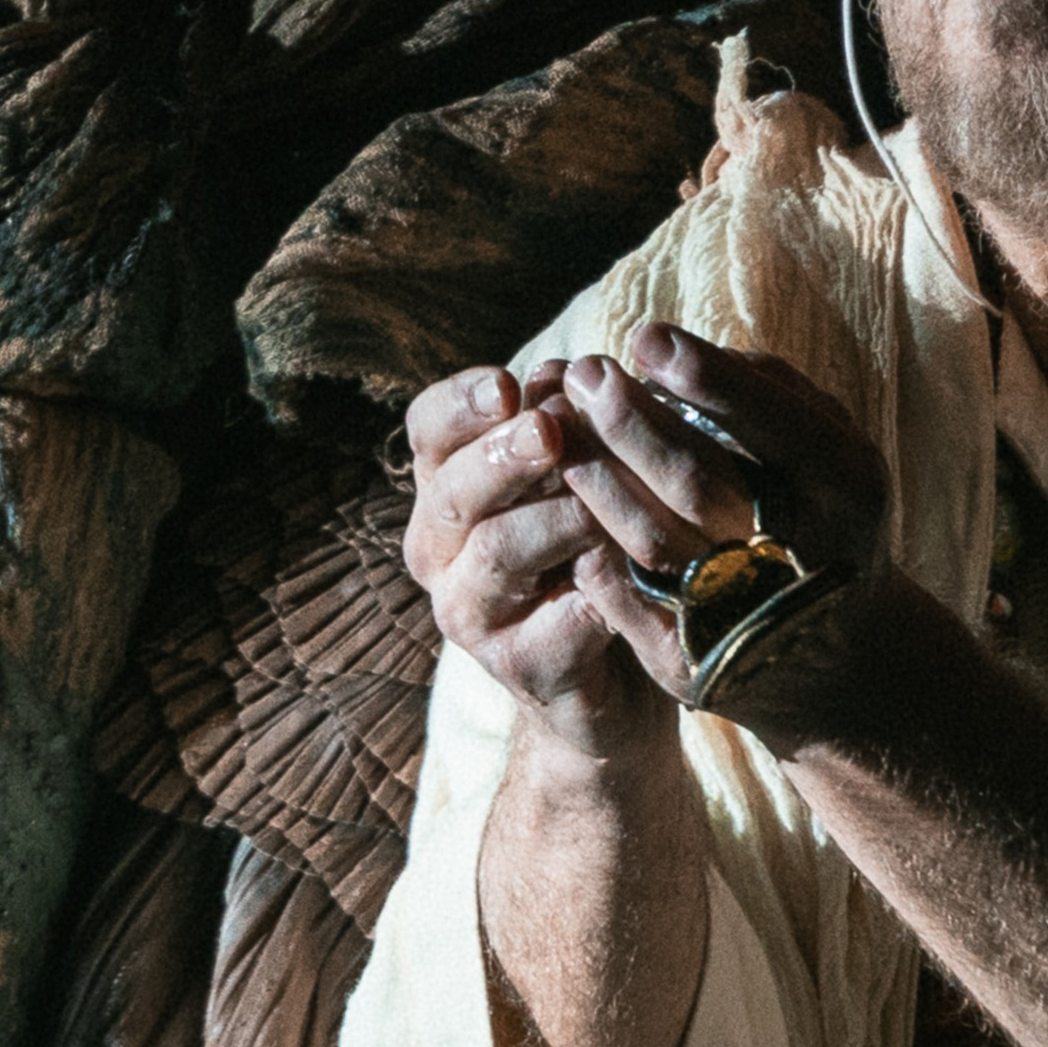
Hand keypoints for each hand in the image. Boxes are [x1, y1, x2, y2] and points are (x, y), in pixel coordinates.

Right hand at [402, 359, 669, 754]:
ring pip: (496, 553)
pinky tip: (619, 584)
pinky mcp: (514, 667)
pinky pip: (546, 632)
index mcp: (446, 486)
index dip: (461, 403)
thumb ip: (562, 427)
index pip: (428, 428)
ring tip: (602, 510)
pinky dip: (586, 604)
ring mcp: (469, 611)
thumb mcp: (574, 478)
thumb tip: (559, 373)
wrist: (610, 673)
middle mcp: (439, 546)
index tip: (506, 384)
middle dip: (502, 456)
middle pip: (452, 489)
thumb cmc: (588, 549)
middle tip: (549, 431)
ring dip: (555, 522)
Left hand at [555, 322, 901, 743]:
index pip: (777, 425)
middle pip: (703, 484)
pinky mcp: (699, 665)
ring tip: (558, 426)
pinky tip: (560, 502)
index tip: (643, 335)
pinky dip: (592, 549)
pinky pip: (630, 603)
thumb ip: (760, 391)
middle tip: (583, 373)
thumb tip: (663, 350)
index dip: (707, 379)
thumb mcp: (822, 443)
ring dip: (598, 481)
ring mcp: (752, 618)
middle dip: (633, 424)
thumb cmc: (818, 509)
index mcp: (846, 487)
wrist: (837, 652)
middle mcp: (807, 557)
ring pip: (657, 544)